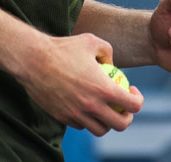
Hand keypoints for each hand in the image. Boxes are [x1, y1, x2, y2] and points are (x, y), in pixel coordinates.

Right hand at [14, 33, 142, 135]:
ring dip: (107, 121)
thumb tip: (113, 66)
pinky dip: (87, 119)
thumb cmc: (63, 47)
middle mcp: (92, 106)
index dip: (138, 99)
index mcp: (104, 89)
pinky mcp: (62, 117)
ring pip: (100, 130)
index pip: (133, 106)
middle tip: (123, 106)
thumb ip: (108, 52)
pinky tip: (85, 105)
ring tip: (104, 107)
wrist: (32, 60)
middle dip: (127, 117)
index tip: (131, 89)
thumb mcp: (92, 41)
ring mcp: (76, 114)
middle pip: (120, 125)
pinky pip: (81, 125)